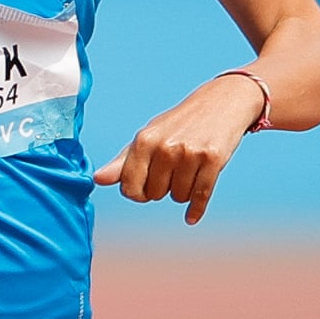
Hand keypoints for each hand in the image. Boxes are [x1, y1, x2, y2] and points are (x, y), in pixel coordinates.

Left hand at [92, 75, 263, 225]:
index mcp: (144, 140)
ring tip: (188, 170)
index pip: (130, 187)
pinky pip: (200, 197)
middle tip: (172, 170)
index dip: (137, 192)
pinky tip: (191, 216)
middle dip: (162, 188)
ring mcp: (190, 153)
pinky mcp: (213, 160)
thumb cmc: (180, 123)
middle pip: (154, 194)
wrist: (222, 103)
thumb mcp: (149, 137)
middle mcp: (165, 146)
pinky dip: (196, 209)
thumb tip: (97, 179)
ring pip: (178, 197)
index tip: (145, 186)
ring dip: (182, 191)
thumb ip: (123, 161)